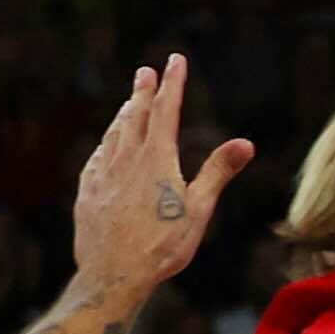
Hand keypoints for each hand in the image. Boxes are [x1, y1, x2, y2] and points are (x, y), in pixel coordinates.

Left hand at [67, 53, 253, 304]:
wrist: (113, 273)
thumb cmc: (162, 246)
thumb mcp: (199, 209)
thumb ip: (218, 171)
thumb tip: (247, 142)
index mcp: (157, 159)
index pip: (166, 110)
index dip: (172, 83)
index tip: (176, 60)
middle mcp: (126, 158)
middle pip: (134, 116)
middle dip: (142, 91)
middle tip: (144, 71)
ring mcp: (103, 173)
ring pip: (114, 135)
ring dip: (122, 116)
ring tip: (126, 104)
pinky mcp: (88, 191)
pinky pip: (97, 158)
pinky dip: (105, 144)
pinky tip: (106, 146)